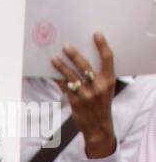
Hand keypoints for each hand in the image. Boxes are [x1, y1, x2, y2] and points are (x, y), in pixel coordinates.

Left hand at [51, 33, 116, 157]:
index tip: (96, 34)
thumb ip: (99, 75)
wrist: (98, 127)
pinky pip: (65, 87)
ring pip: (72, 76)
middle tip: (66, 46)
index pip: (108, 58)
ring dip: (61, 66)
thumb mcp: (106, 89)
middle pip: (85, 65)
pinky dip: (58, 79)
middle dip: (74, 55)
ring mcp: (87, 95)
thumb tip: (82, 60)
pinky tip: (52, 74)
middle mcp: (98, 86)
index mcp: (109, 80)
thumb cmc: (101, 104)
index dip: (102, 45)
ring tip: (53, 58)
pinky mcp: (76, 102)